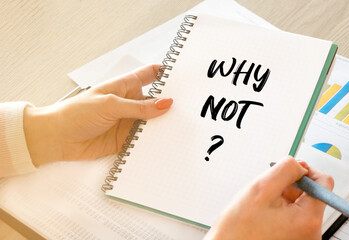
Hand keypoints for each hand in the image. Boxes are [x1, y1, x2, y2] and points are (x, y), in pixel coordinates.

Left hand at [23, 64, 172, 165]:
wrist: (58, 138)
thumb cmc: (77, 113)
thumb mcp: (111, 105)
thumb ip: (140, 107)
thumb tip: (166, 104)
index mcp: (126, 86)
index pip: (151, 74)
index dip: (167, 73)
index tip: (185, 77)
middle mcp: (130, 103)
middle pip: (157, 100)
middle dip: (171, 103)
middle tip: (190, 107)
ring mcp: (129, 121)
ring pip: (153, 122)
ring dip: (163, 124)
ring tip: (182, 126)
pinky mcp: (126, 139)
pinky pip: (144, 140)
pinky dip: (154, 141)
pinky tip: (165, 142)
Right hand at [205, 157, 333, 239]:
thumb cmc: (239, 229)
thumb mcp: (261, 188)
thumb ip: (286, 169)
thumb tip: (300, 164)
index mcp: (308, 219)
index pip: (324, 182)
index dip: (306, 170)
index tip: (290, 170)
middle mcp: (312, 232)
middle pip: (313, 193)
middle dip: (292, 185)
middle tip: (270, 189)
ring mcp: (304, 237)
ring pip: (302, 204)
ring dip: (285, 197)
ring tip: (265, 204)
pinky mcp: (296, 238)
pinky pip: (296, 216)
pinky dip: (282, 209)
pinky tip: (266, 213)